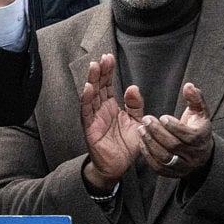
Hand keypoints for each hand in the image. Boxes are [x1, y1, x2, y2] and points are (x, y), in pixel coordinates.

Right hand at [79, 54, 141, 188]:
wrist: (119, 166)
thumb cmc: (126, 145)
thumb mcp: (137, 121)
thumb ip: (136, 105)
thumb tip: (133, 87)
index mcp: (111, 106)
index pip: (107, 84)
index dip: (108, 71)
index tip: (109, 57)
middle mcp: (100, 109)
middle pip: (98, 86)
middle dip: (100, 71)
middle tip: (103, 57)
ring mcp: (93, 117)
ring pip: (91, 95)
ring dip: (92, 80)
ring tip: (94, 67)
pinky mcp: (89, 127)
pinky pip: (86, 111)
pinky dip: (86, 99)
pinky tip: (88, 88)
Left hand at [138, 82, 213, 177]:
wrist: (199, 152)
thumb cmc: (196, 128)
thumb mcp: (199, 113)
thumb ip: (195, 99)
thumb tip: (189, 86)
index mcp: (201, 139)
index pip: (188, 136)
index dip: (174, 127)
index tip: (162, 116)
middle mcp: (193, 156)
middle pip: (174, 146)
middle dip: (158, 132)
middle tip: (146, 119)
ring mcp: (182, 166)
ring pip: (164, 157)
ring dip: (150, 142)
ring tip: (141, 129)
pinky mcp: (171, 173)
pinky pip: (157, 166)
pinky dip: (147, 153)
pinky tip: (141, 141)